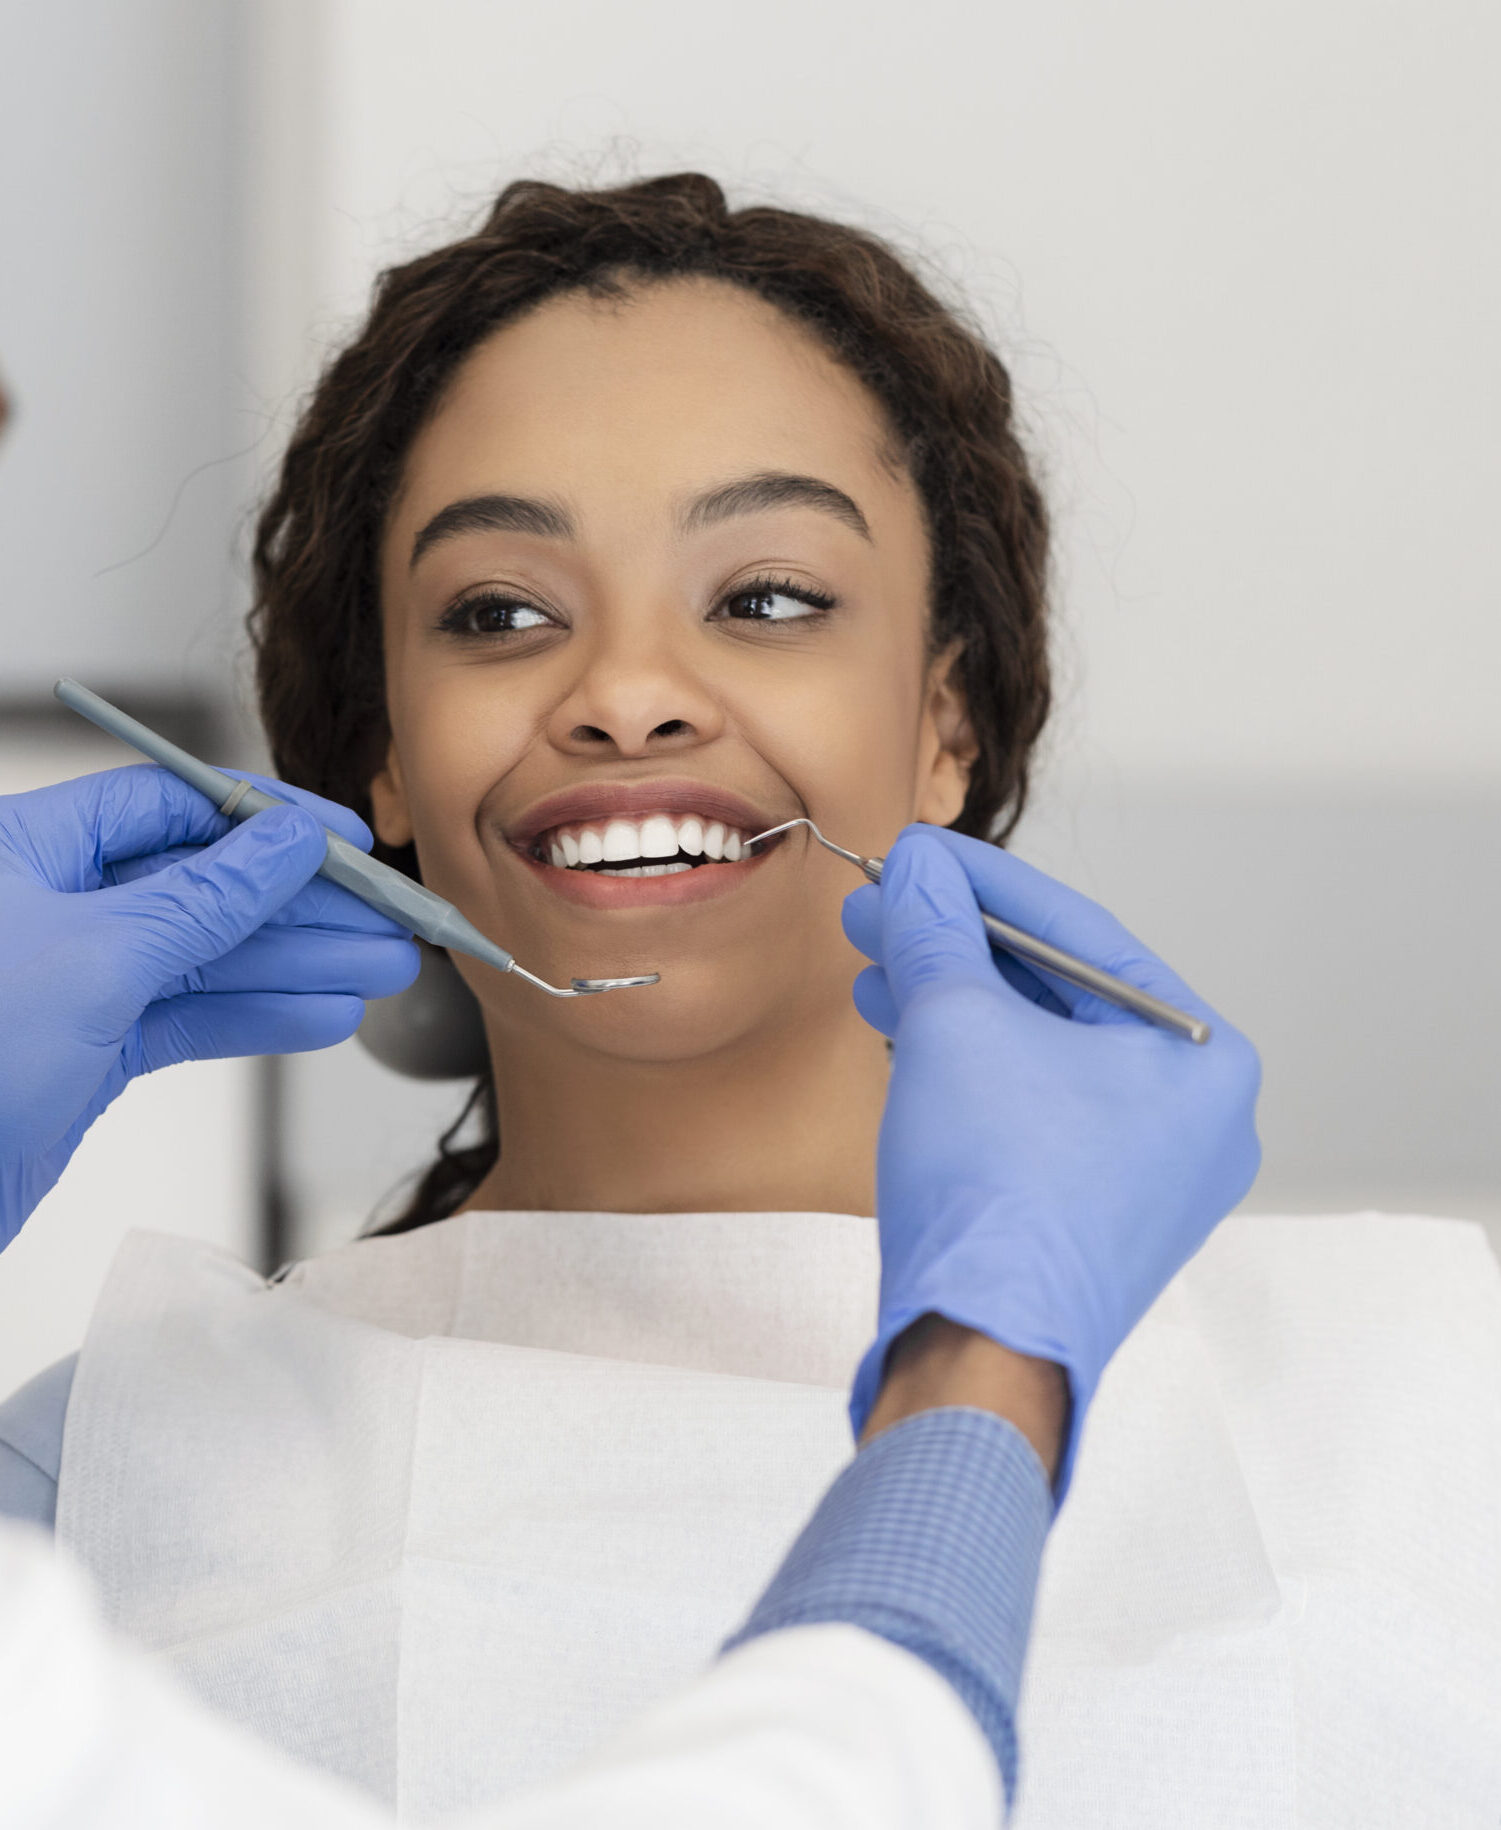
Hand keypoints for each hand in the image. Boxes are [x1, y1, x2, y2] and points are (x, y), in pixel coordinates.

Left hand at [0, 765, 418, 1245]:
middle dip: (303, 905)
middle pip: (205, 884)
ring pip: (209, 957)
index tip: (346, 838)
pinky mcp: (89, 1047)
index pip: (172, 806)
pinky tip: (323, 1017)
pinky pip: (192, 1017)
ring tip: (383, 969)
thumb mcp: (98, 959)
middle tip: (387, 917)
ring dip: (299, 964)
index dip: (267, 818)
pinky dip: (259, 1019)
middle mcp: (51, 904)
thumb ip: (206, 899)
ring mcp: (73, 979)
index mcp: (29, 848)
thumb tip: (285, 843)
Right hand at [842, 824, 1260, 1496]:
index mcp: (1203, 1059)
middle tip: (879, 911)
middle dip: (955, 949)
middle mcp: (1196, 1118)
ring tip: (874, 973)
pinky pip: (1035, 1113)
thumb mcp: (954, 1026)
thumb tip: (914, 870)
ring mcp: (1149, 1176)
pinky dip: (973, 1073)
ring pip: (1039, 1057)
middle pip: (1057, 996)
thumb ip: (937, 930)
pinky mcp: (1096, 1217)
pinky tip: (906, 1042)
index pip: (1079, 934)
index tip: (916, 853)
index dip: (981, 883)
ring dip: (952, 1008)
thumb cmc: (996, 1194)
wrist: (979, 1354)